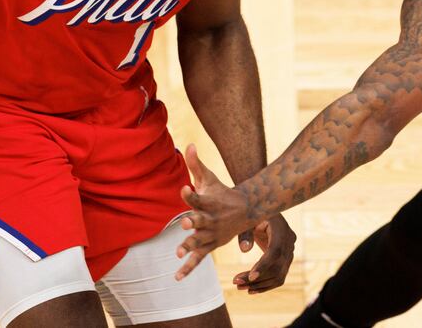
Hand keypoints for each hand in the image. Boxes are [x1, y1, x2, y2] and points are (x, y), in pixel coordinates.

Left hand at [175, 144, 251, 280]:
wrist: (244, 211)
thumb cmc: (222, 192)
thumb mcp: (210, 177)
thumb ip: (196, 164)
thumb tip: (189, 144)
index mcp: (209, 202)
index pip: (198, 197)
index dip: (190, 194)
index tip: (184, 188)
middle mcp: (210, 219)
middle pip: (201, 221)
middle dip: (193, 222)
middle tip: (186, 223)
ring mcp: (211, 234)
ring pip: (199, 241)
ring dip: (190, 245)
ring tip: (179, 251)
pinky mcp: (210, 246)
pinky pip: (198, 259)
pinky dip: (188, 268)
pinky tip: (177, 277)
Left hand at [233, 214, 295, 293]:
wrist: (264, 212)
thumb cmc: (252, 214)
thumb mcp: (246, 220)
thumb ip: (245, 233)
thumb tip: (244, 250)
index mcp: (281, 227)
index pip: (276, 250)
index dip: (264, 265)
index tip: (251, 277)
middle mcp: (289, 240)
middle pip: (277, 266)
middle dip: (257, 278)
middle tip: (236, 283)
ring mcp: (290, 250)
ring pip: (279, 274)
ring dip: (260, 284)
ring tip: (240, 287)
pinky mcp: (286, 258)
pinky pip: (279, 275)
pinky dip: (266, 284)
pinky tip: (251, 289)